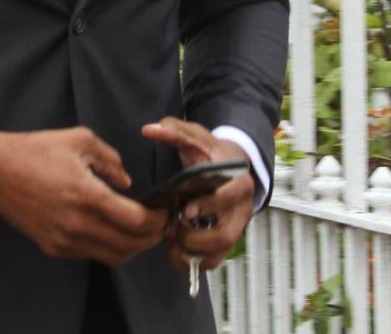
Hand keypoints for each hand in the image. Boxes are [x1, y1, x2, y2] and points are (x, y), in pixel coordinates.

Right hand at [0, 126, 168, 266]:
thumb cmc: (36, 149)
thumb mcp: (78, 139)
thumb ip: (109, 158)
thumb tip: (126, 180)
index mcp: (86, 194)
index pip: (135, 221)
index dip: (157, 218)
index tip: (165, 209)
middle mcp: (77, 223)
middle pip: (129, 245)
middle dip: (152, 237)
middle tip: (160, 223)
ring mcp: (65, 240)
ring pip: (112, 257)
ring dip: (133, 247)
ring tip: (141, 231)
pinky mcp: (53, 248)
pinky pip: (91, 254)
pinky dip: (109, 247)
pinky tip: (111, 230)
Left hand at [142, 117, 254, 272]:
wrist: (231, 164)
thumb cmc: (210, 151)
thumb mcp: (195, 136)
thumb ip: (174, 131)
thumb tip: (149, 130)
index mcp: (237, 180)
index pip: (228, 197)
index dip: (207, 206)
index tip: (185, 211)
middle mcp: (241, 207)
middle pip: (226, 234)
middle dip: (196, 237)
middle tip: (173, 229)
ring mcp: (236, 226)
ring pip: (220, 252)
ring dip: (193, 252)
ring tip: (172, 242)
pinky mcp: (228, 240)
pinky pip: (215, 260)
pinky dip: (194, 261)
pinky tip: (176, 251)